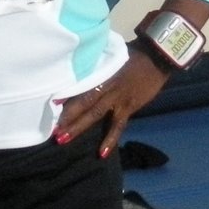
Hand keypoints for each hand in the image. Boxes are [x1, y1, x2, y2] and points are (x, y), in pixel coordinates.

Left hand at [52, 46, 171, 158]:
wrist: (157, 58)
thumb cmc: (134, 55)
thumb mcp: (113, 57)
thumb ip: (99, 68)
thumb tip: (83, 74)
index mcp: (101, 72)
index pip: (80, 85)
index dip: (66, 94)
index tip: (51, 103)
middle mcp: (106, 86)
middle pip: (83, 103)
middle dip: (66, 116)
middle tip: (51, 129)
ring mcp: (118, 98)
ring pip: (95, 114)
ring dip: (78, 127)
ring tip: (63, 139)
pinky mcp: (129, 107)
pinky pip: (117, 126)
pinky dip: (110, 139)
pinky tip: (102, 153)